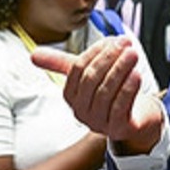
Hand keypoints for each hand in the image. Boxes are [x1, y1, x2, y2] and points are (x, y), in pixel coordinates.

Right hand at [30, 37, 163, 154]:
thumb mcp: (87, 76)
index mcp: (71, 96)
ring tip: (132, 54)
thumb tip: (32, 55)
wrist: (135, 119)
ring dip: (120, 69)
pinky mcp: (118, 129)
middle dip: (109, 58)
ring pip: (106, 92)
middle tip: (125, 44)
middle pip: (91, 80)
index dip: (95, 52)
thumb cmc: (109, 93)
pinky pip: (120, 107)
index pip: (77, 70)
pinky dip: (128, 89)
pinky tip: (136, 75)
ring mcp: (99, 122)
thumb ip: (62, 64)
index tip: (112, 39)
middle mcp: (82, 111)